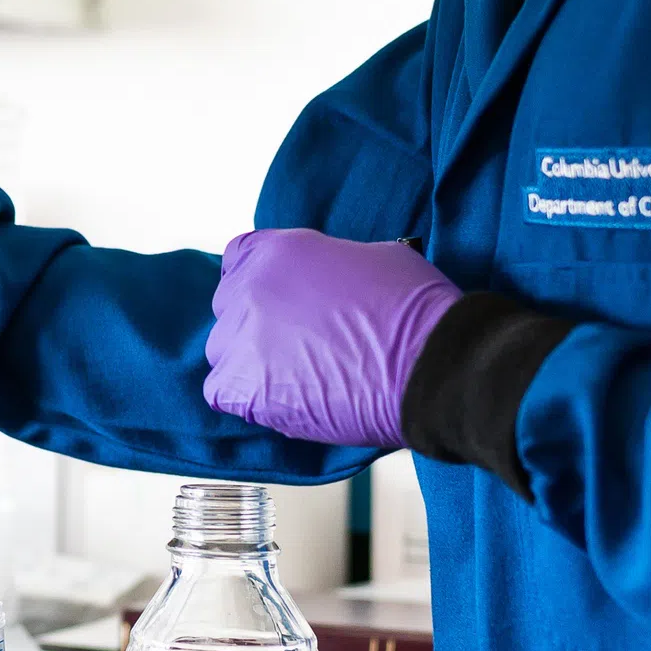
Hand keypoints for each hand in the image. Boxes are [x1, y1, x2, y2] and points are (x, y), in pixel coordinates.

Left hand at [202, 230, 460, 448]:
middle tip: (297, 343)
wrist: (429, 365)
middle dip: (258, 321)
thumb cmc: (415, 311)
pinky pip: (222, 391)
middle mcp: (251, 289)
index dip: (261, 281)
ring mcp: (243, 339)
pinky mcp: (244, 388)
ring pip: (224, 350)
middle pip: (230, 305)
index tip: (279, 300)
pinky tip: (283, 399)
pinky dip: (246, 397)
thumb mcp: (373, 257)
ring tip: (297, 377)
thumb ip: (329, 266)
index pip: (241, 258)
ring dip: (252, 361)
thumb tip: (326, 282)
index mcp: (280, 250)